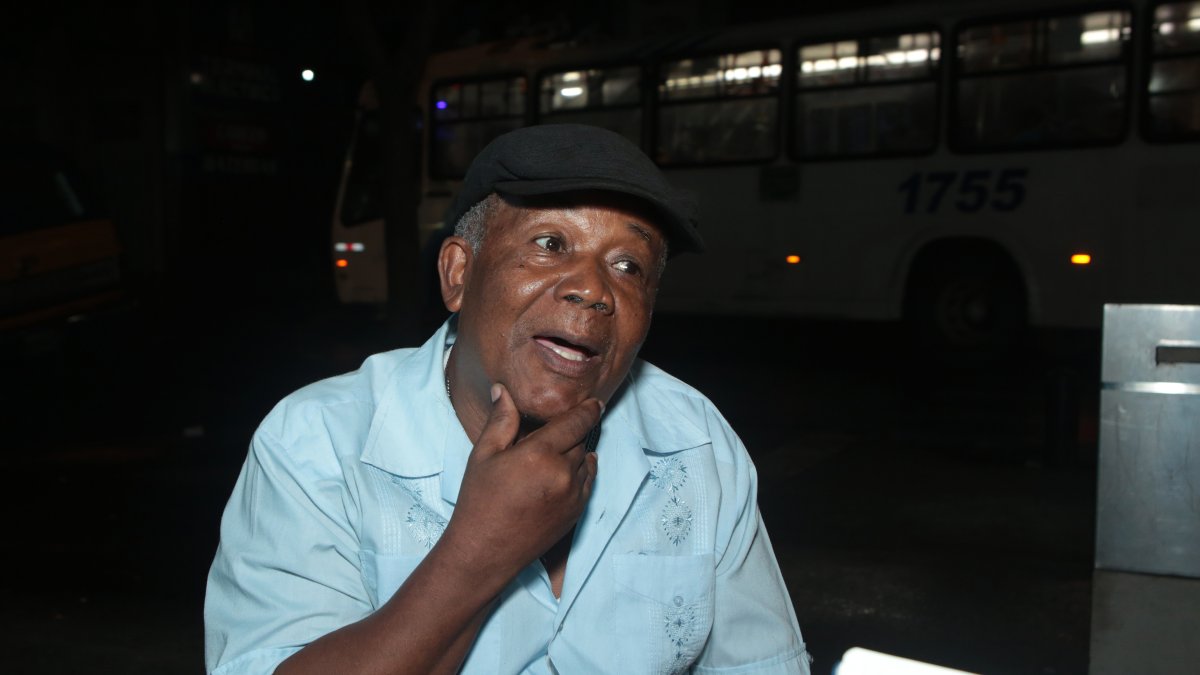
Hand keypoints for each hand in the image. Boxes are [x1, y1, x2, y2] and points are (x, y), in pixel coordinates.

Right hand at [441, 383, 599, 581]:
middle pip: (579, 440)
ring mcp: (573, 495)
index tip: (595, 402)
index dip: (588, 409)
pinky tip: (561, 475)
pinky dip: (581, 474)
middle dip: (569, 435)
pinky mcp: (577, 513)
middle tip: (545, 441)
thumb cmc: (479, 501)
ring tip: (550, 460)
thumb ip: (501, 420)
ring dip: (574, 455)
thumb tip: (504, 390)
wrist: (484, 552)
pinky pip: (588, 483)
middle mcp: (562, 473)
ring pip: (585, 462)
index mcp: (539, 454)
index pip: (575, 422)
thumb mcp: (483, 455)